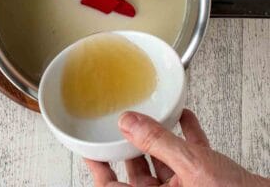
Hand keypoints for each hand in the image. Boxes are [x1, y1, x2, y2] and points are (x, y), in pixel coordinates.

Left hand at [85, 109, 268, 185]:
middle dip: (130, 144)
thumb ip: (158, 142)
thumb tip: (128, 122)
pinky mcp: (205, 180)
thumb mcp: (192, 166)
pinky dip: (185, 135)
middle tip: (121, 123)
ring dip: (159, 136)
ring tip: (151, 115)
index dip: (99, 168)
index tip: (90, 147)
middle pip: (137, 170)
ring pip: (162, 160)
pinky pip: (188, 154)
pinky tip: (183, 118)